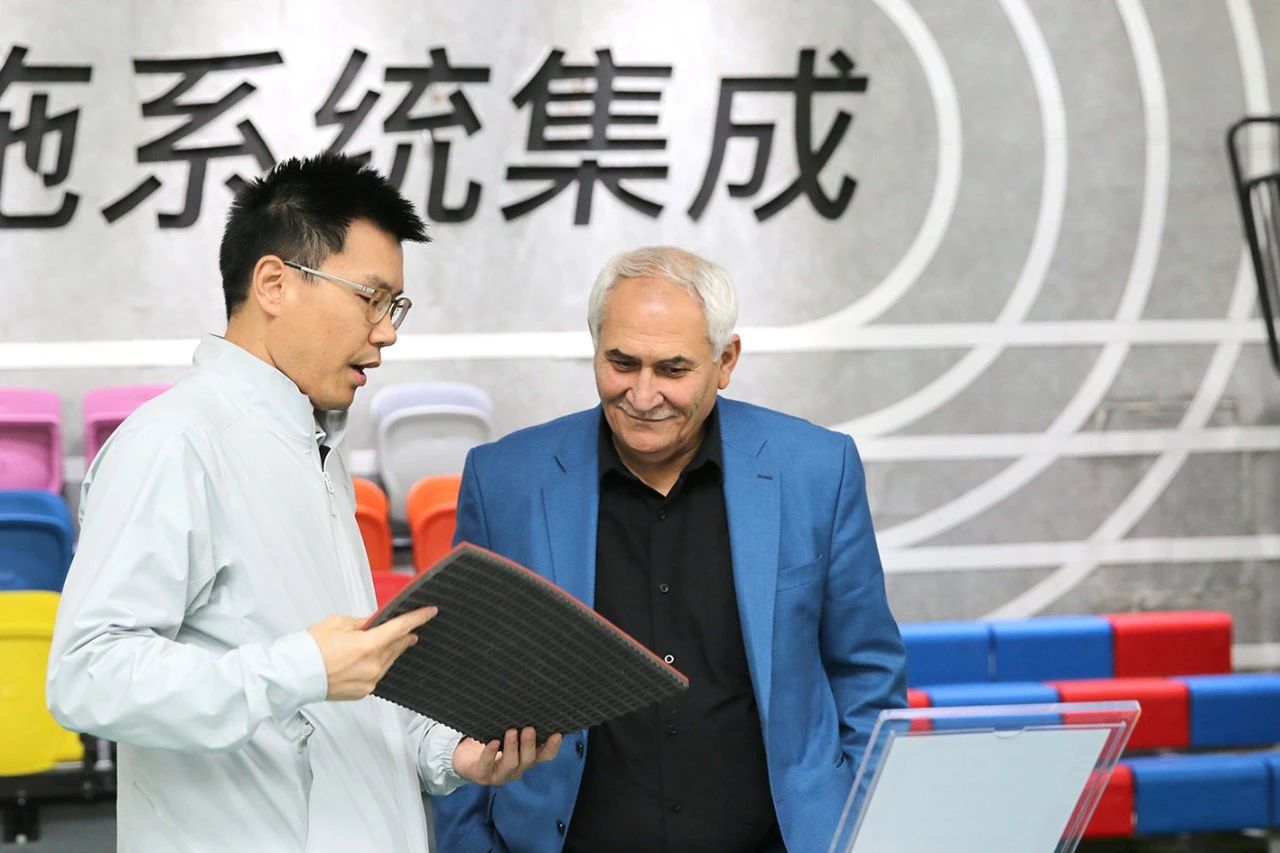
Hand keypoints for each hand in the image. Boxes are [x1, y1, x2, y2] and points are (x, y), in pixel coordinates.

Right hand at [308, 607, 436, 699]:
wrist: (294, 675)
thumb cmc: (310, 648)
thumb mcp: (337, 623)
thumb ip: (362, 622)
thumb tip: (375, 622)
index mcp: (368, 645)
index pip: (401, 628)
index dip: (418, 618)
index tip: (430, 612)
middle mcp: (373, 665)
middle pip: (398, 645)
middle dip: (404, 634)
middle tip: (409, 627)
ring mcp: (369, 680)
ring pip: (389, 660)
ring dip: (391, 649)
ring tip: (390, 640)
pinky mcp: (363, 691)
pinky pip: (378, 674)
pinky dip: (378, 664)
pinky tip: (371, 658)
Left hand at [453, 727, 561, 785]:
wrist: (464, 758)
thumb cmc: (491, 742)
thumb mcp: (507, 735)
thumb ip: (519, 726)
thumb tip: (529, 704)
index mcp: (525, 760)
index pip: (544, 756)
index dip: (552, 747)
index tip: (557, 734)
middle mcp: (515, 770)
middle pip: (528, 760)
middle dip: (529, 745)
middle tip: (529, 729)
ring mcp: (499, 775)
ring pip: (510, 765)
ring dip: (512, 748)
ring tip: (511, 732)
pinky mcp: (481, 775)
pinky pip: (487, 766)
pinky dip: (490, 754)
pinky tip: (493, 742)